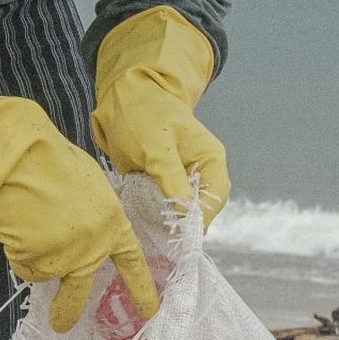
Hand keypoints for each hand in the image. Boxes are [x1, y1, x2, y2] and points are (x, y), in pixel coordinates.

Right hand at [0, 46, 158, 331]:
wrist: (22, 159)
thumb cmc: (54, 163)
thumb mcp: (91, 187)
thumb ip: (94, 217)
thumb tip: (83, 233)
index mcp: (112, 226)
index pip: (132, 264)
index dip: (141, 289)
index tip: (150, 313)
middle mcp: (91, 248)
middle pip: (78, 291)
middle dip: (67, 312)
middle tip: (61, 326)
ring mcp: (63, 257)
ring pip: (44, 272)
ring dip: (33, 254)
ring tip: (27, 221)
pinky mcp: (35, 261)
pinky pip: (24, 265)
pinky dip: (18, 250)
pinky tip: (17, 224)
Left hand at [92, 6, 229, 228]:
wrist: (124, 98)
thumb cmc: (143, 116)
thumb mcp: (156, 146)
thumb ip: (171, 177)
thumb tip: (185, 212)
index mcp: (210, 160)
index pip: (215, 198)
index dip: (199, 218)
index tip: (179, 234)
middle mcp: (201, 173)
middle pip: (201, 210)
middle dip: (183, 226)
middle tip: (162, 241)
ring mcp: (183, 181)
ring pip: (182, 212)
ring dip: (168, 224)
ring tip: (151, 237)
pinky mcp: (164, 186)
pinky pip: (164, 208)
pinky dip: (155, 217)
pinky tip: (142, 225)